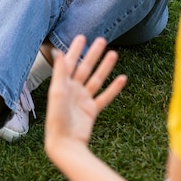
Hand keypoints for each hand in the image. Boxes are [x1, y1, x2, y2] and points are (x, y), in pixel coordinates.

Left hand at [45, 36, 126, 157]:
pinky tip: (122, 78)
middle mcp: (73, 90)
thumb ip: (60, 72)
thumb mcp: (58, 92)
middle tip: (102, 40)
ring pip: (96, 80)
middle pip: (85, 68)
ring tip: (114, 54)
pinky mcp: (91, 111)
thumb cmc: (57, 118)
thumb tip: (59, 52)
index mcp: (62, 85)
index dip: (76, 50)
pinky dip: (113, 88)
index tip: (82, 36)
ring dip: (105, 67)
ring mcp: (83, 100)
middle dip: (93, 54)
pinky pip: (104, 97)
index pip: (70, 62)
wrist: (65, 144)